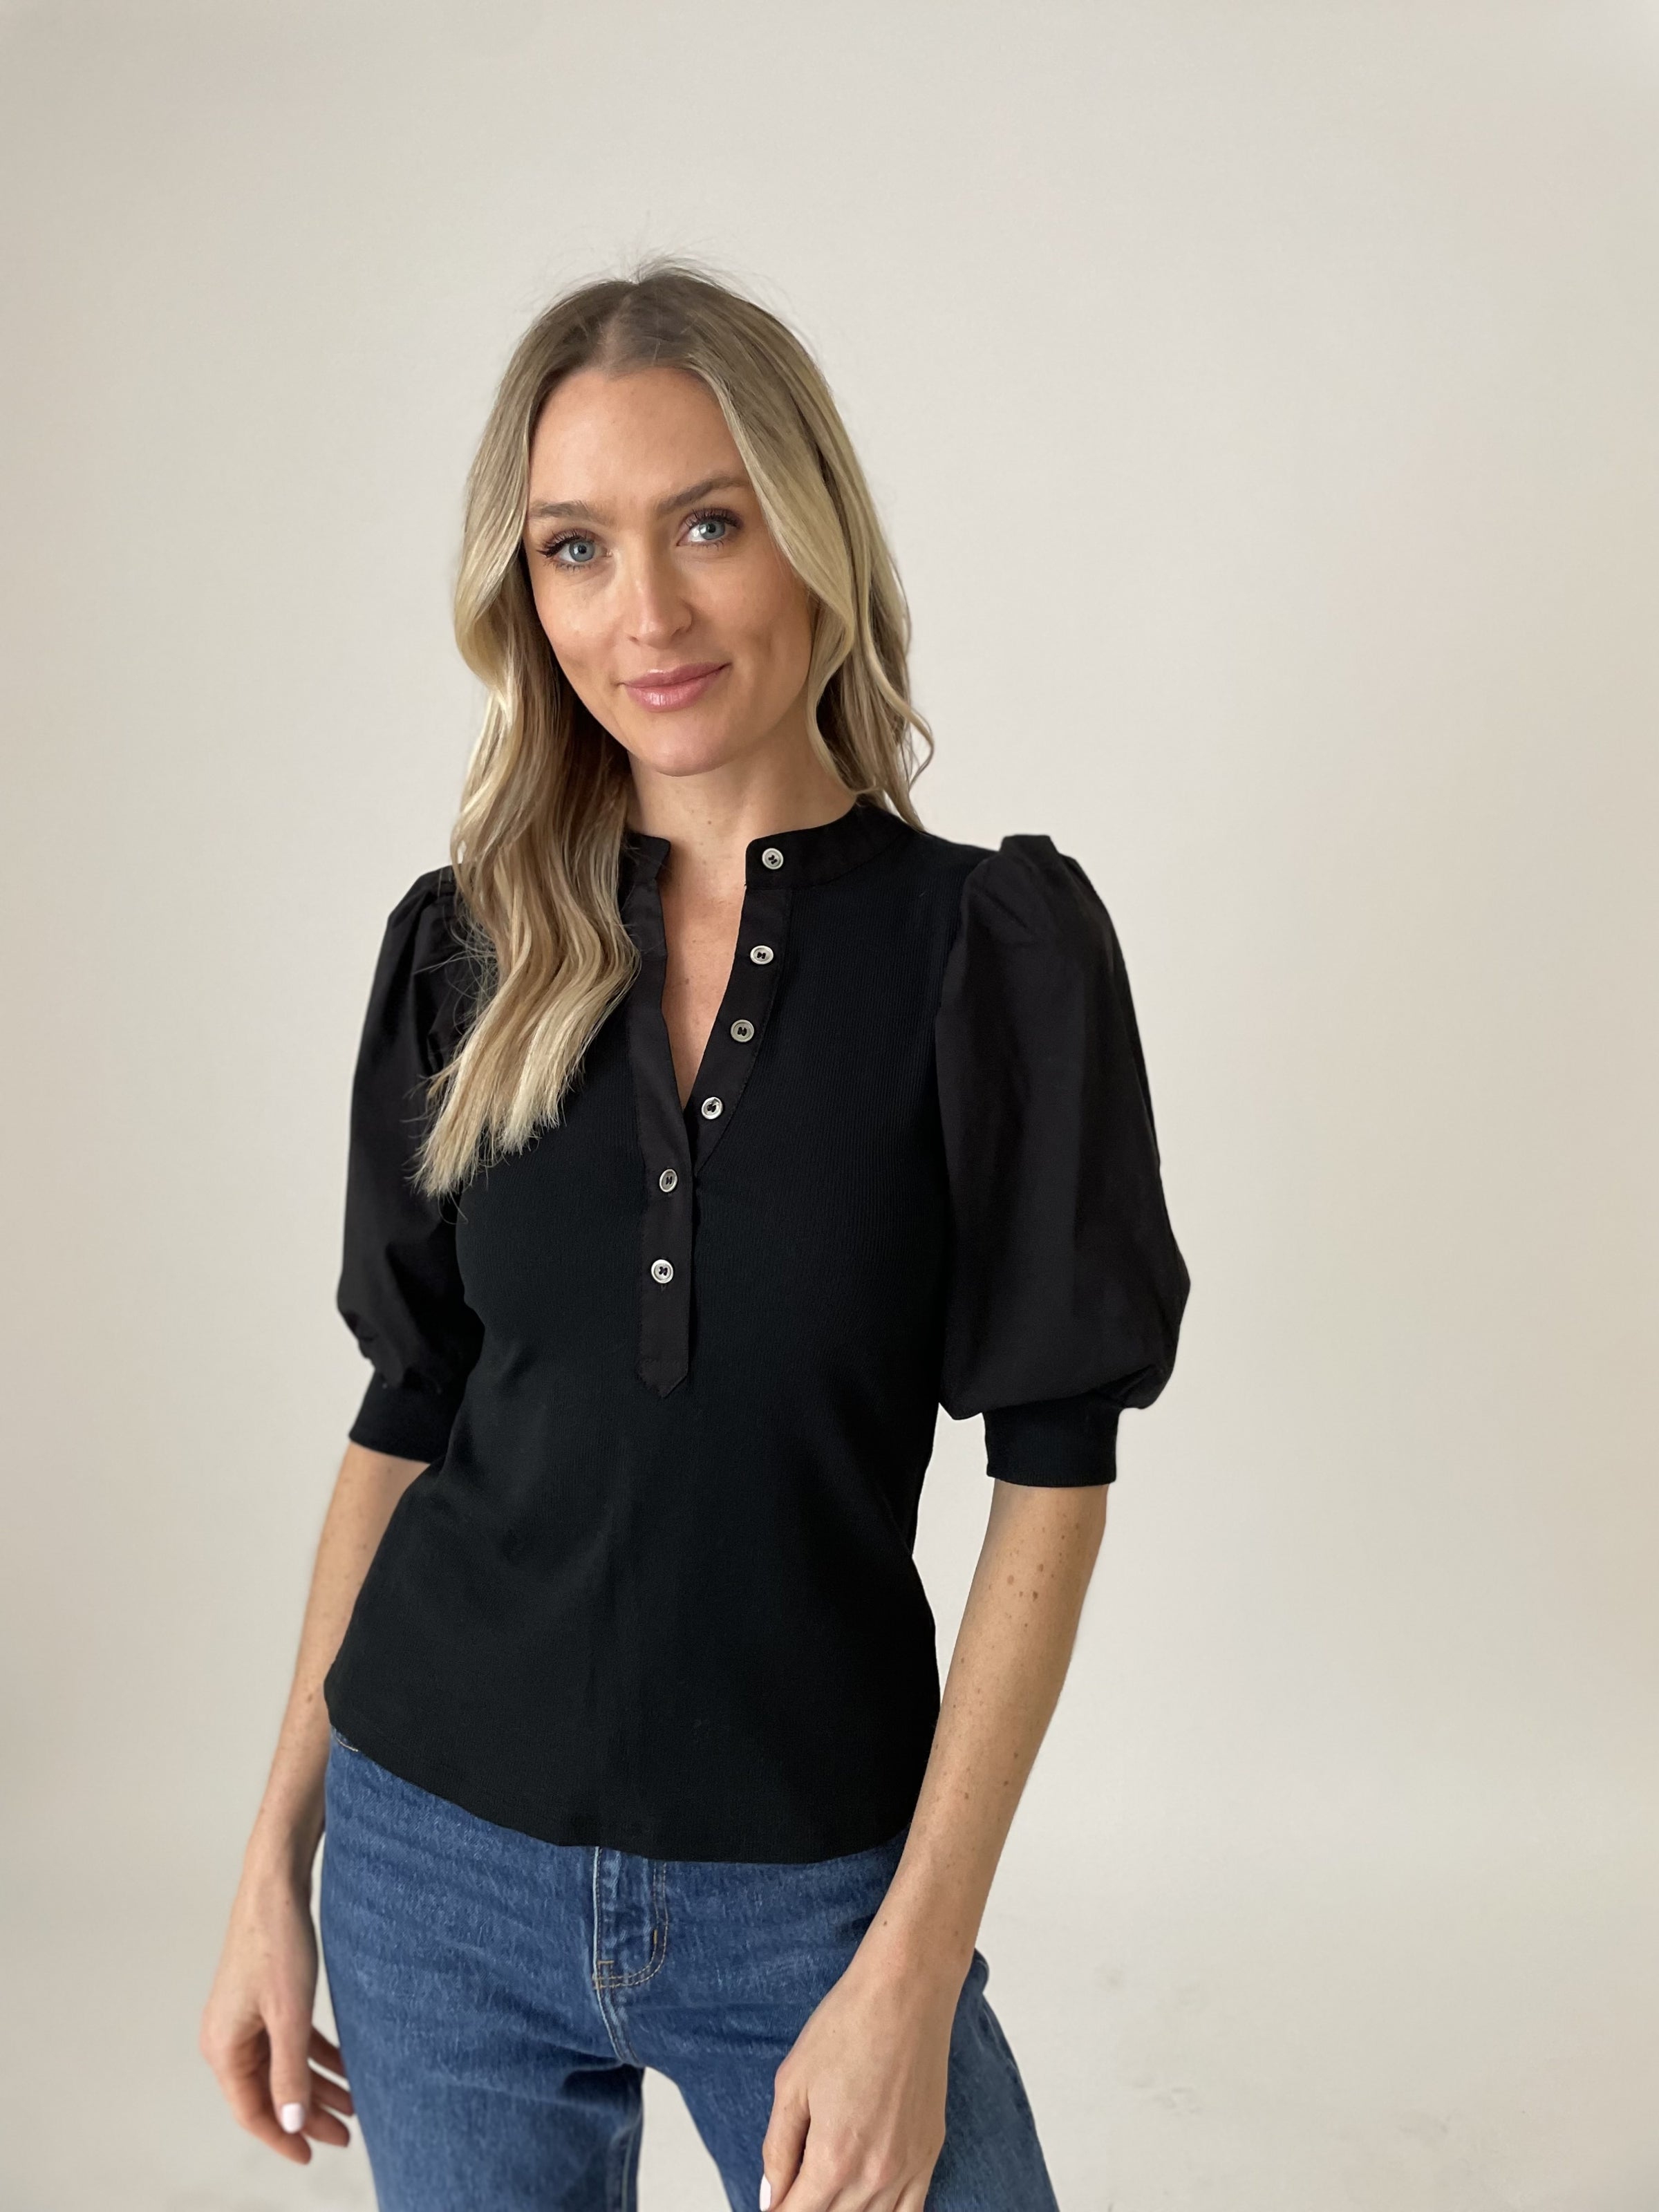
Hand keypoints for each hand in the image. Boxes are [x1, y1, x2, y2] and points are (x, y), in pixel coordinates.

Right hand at [199, 1866, 354, 2163]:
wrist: (275, 1884)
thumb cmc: (277, 1943)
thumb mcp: (289, 2015)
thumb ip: (290, 2072)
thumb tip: (292, 2122)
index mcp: (223, 2047)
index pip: (251, 2111)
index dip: (282, 2137)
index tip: (311, 2156)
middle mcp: (227, 2037)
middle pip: (268, 2091)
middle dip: (307, 2115)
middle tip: (345, 2134)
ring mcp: (244, 2018)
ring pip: (283, 2066)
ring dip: (316, 2085)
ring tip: (354, 2103)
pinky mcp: (263, 1999)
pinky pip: (289, 2040)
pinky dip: (315, 2055)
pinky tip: (345, 2065)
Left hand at [761, 1941, 963, 2209]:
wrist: (906, 1991)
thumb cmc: (847, 2025)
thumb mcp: (792, 2083)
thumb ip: (777, 2149)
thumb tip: (770, 2197)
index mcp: (833, 2157)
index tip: (771, 2205)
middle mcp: (874, 2174)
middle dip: (806, 2211)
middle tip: (794, 2192)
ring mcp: (907, 2167)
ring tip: (824, 2195)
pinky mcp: (929, 2153)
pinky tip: (866, 2204)